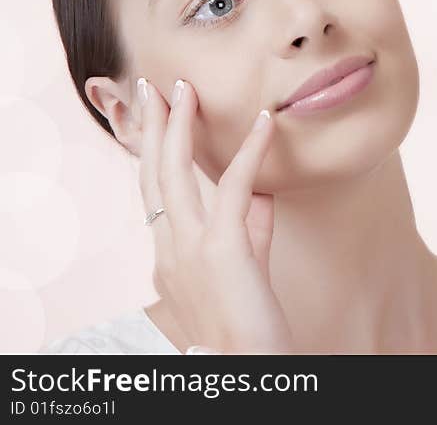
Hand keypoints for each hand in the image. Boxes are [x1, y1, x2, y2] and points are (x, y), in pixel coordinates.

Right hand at [136, 77, 293, 353]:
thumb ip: (252, 228)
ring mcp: (188, 249)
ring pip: (172, 174)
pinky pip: (234, 188)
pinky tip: (265, 122)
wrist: (247, 369)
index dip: (154, 154)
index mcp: (168, 258)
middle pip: (151, 176)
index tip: (158, 119)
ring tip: (183, 89)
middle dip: (152, 128)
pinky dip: (251, 150)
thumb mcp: (246, 267)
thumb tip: (262, 191)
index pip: (154, 194)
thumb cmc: (249, 325)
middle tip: (154, 87)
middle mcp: (167, 251)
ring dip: (178, 126)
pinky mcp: (221, 250)